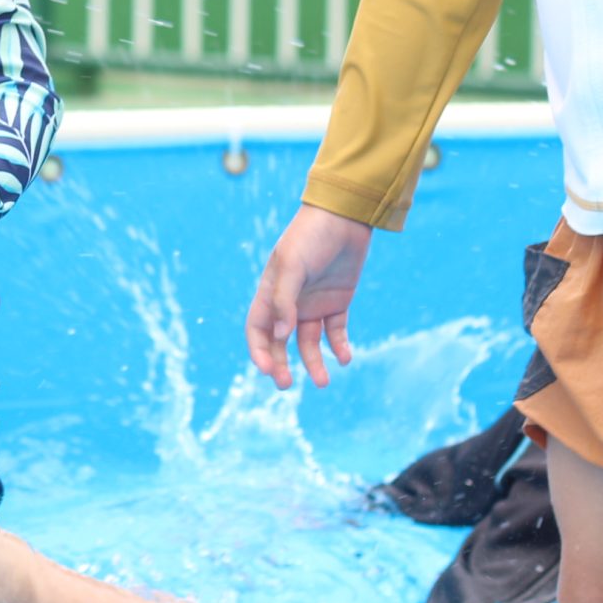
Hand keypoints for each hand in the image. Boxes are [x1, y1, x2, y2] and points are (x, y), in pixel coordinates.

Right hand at [245, 205, 372, 389]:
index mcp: (270, 291)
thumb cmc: (310, 236)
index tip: (269, 371)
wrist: (345, 217)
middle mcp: (289, 302)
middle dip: (282, 364)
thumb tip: (279, 336)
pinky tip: (344, 358)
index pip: (257, 329)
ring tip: (324, 381)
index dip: (259, 351)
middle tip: (287, 385)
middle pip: (280, 342)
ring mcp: (314, 303)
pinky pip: (336, 331)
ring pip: (308, 342)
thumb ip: (283, 301)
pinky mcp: (338, 302)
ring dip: (313, 363)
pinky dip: (339, 347)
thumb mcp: (293, 266)